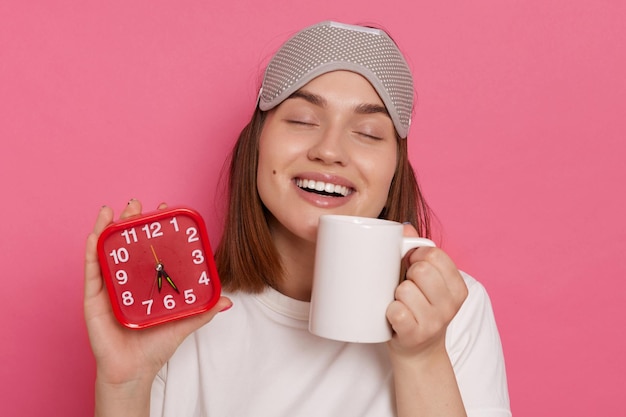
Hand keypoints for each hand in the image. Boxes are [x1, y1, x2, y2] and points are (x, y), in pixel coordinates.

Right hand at [84, 200, 231, 385]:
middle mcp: (126, 280)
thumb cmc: (156, 346)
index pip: (150, 248)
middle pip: (127, 244)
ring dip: (109, 228)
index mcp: (146, 282)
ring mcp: (109, 288)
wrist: (135, 372)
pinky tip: (96, 234)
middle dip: (131, 221)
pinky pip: (91, 271)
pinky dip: (92, 251)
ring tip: (114, 210)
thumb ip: (203, 310)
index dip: (155, 228)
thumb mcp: (184, 322)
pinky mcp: (93, 299)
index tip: (164, 208)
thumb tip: (228, 300)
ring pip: (106, 251)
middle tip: (138, 204)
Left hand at [386, 224, 467, 359]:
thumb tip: (405, 227)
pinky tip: (393, 317)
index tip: (411, 264)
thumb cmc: (418, 309)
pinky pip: (396, 311)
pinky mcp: (415, 335)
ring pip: (405, 290)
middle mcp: (451, 305)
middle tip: (404, 287)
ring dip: (395, 295)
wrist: (418, 353)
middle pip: (421, 270)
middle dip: (406, 274)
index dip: (417, 255)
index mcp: (458, 287)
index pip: (436, 254)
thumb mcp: (424, 281)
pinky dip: (389, 311)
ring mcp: (434, 322)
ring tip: (399, 303)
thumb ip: (416, 251)